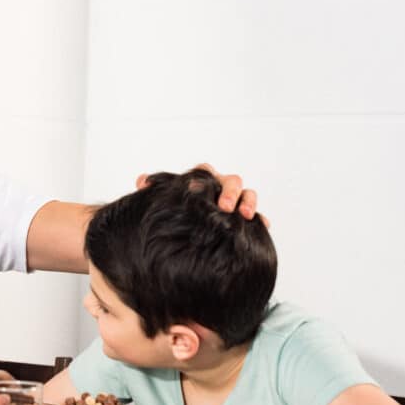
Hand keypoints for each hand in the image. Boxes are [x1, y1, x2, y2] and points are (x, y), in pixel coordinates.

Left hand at [137, 163, 266, 225]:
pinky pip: (257, 216)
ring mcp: (235, 202)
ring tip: (245, 216)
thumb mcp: (163, 201)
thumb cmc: (174, 211)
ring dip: (248, 202)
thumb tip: (141, 181)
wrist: (181, 234)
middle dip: (229, 192)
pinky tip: (262, 226)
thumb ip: (154, 189)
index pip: (205, 170)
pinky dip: (260, 219)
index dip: (205, 175)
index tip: (199, 187)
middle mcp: (220, 188)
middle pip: (231, 181)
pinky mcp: (244, 218)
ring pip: (248, 194)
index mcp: (201, 180)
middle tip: (224, 207)